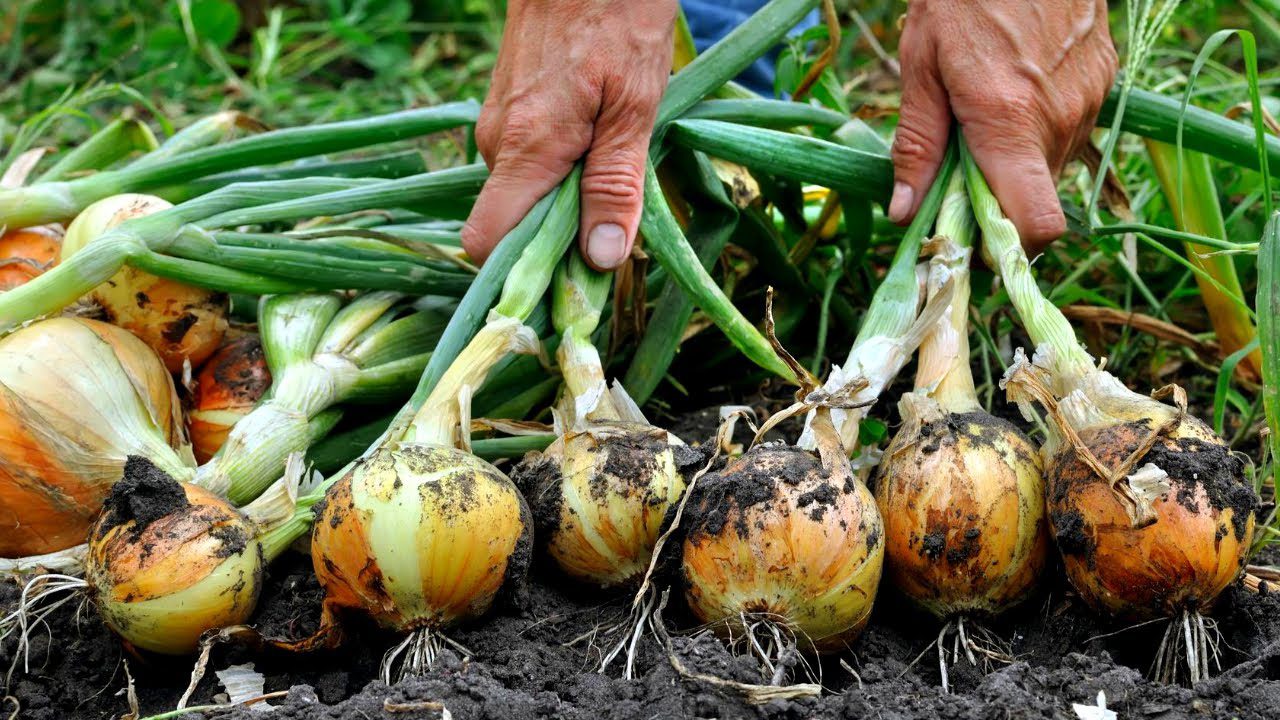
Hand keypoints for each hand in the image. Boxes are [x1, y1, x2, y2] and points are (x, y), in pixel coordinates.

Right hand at [462, 0, 677, 269]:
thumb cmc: (616, 15)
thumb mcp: (634, 105)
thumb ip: (614, 185)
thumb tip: (600, 261)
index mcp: (524, 149)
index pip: (486, 242)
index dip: (520, 277)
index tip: (569, 291)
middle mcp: (496, 142)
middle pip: (512, 226)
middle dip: (559, 243)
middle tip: (617, 236)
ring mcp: (496, 124)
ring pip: (523, 195)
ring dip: (566, 204)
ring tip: (615, 179)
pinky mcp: (507, 110)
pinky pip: (527, 165)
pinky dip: (560, 174)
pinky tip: (599, 148)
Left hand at [890, 0, 1117, 253]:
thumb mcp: (921, 65)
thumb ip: (917, 144)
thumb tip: (905, 213)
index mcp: (1009, 121)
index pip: (1036, 223)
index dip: (1007, 246)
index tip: (972, 240)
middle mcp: (1060, 118)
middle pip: (1036, 200)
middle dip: (997, 200)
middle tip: (956, 172)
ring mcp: (1090, 98)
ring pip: (1052, 166)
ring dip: (1017, 163)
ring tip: (980, 120)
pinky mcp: (1104, 78)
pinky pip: (1068, 130)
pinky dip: (1037, 130)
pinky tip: (1011, 92)